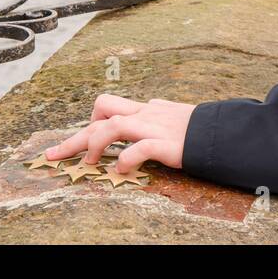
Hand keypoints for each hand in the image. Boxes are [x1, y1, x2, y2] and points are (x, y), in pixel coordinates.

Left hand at [44, 94, 197, 173]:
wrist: (225, 131)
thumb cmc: (201, 128)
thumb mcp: (173, 117)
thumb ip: (156, 117)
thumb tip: (146, 116)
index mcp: (146, 109)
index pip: (108, 107)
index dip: (88, 124)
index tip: (78, 142)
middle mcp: (145, 114)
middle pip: (101, 115)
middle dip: (74, 137)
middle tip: (52, 155)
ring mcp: (154, 127)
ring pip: (112, 125)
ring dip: (94, 144)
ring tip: (89, 164)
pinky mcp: (166, 143)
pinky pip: (139, 148)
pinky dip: (126, 160)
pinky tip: (122, 172)